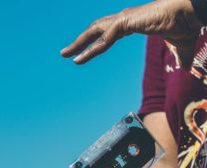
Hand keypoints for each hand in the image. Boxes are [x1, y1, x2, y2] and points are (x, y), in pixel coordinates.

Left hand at [61, 0, 201, 68]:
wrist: (192, 12)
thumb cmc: (186, 24)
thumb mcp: (180, 47)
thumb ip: (180, 57)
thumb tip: (186, 68)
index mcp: (132, 23)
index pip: (107, 33)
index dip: (94, 42)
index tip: (84, 52)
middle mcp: (124, 19)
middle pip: (95, 30)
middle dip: (79, 42)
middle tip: (65, 53)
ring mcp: (123, 19)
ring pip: (94, 32)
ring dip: (78, 44)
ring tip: (64, 55)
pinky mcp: (126, 22)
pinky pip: (104, 38)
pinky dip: (91, 49)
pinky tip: (79, 58)